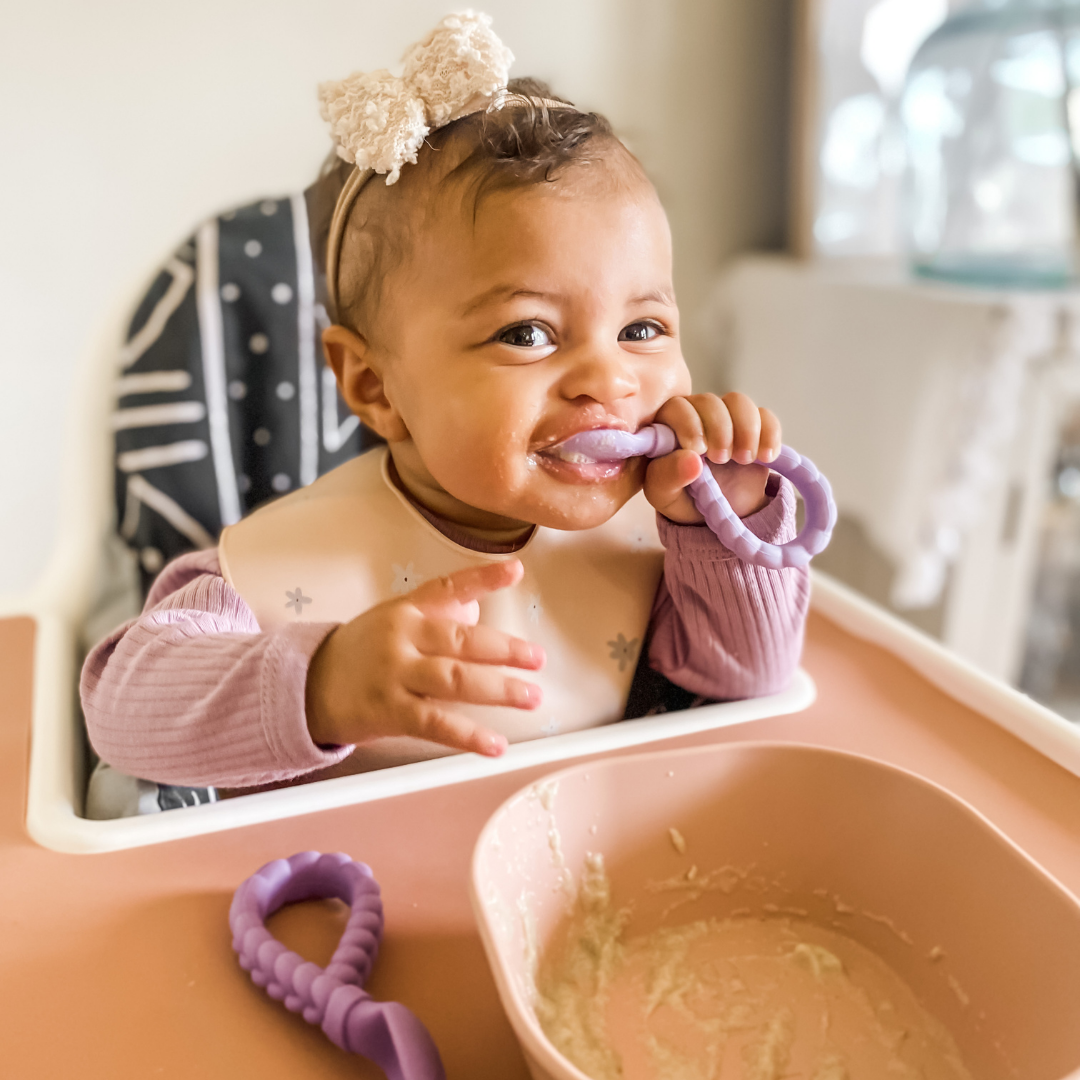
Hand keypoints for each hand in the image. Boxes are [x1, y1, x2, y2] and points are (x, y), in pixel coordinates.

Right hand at [305, 560, 543, 756]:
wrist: (307, 686)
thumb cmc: (363, 651)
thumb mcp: (394, 620)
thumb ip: (437, 613)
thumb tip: (482, 608)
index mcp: (406, 610)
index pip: (448, 588)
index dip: (483, 578)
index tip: (515, 571)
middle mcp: (402, 638)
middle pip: (460, 641)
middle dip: (504, 649)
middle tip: (538, 659)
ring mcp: (395, 675)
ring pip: (454, 680)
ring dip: (498, 689)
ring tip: (531, 696)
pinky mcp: (389, 712)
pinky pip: (436, 724)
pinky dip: (469, 736)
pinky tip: (496, 745)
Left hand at [644, 392, 780, 522]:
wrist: (713, 513)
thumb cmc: (680, 497)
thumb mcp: (665, 494)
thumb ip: (669, 476)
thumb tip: (691, 460)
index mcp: (668, 426)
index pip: (677, 407)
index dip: (689, 424)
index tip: (698, 450)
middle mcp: (696, 415)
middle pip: (710, 402)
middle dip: (720, 429)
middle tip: (721, 458)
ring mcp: (727, 419)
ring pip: (739, 403)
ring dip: (746, 429)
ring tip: (745, 459)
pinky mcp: (754, 428)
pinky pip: (766, 416)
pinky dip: (770, 434)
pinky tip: (766, 457)